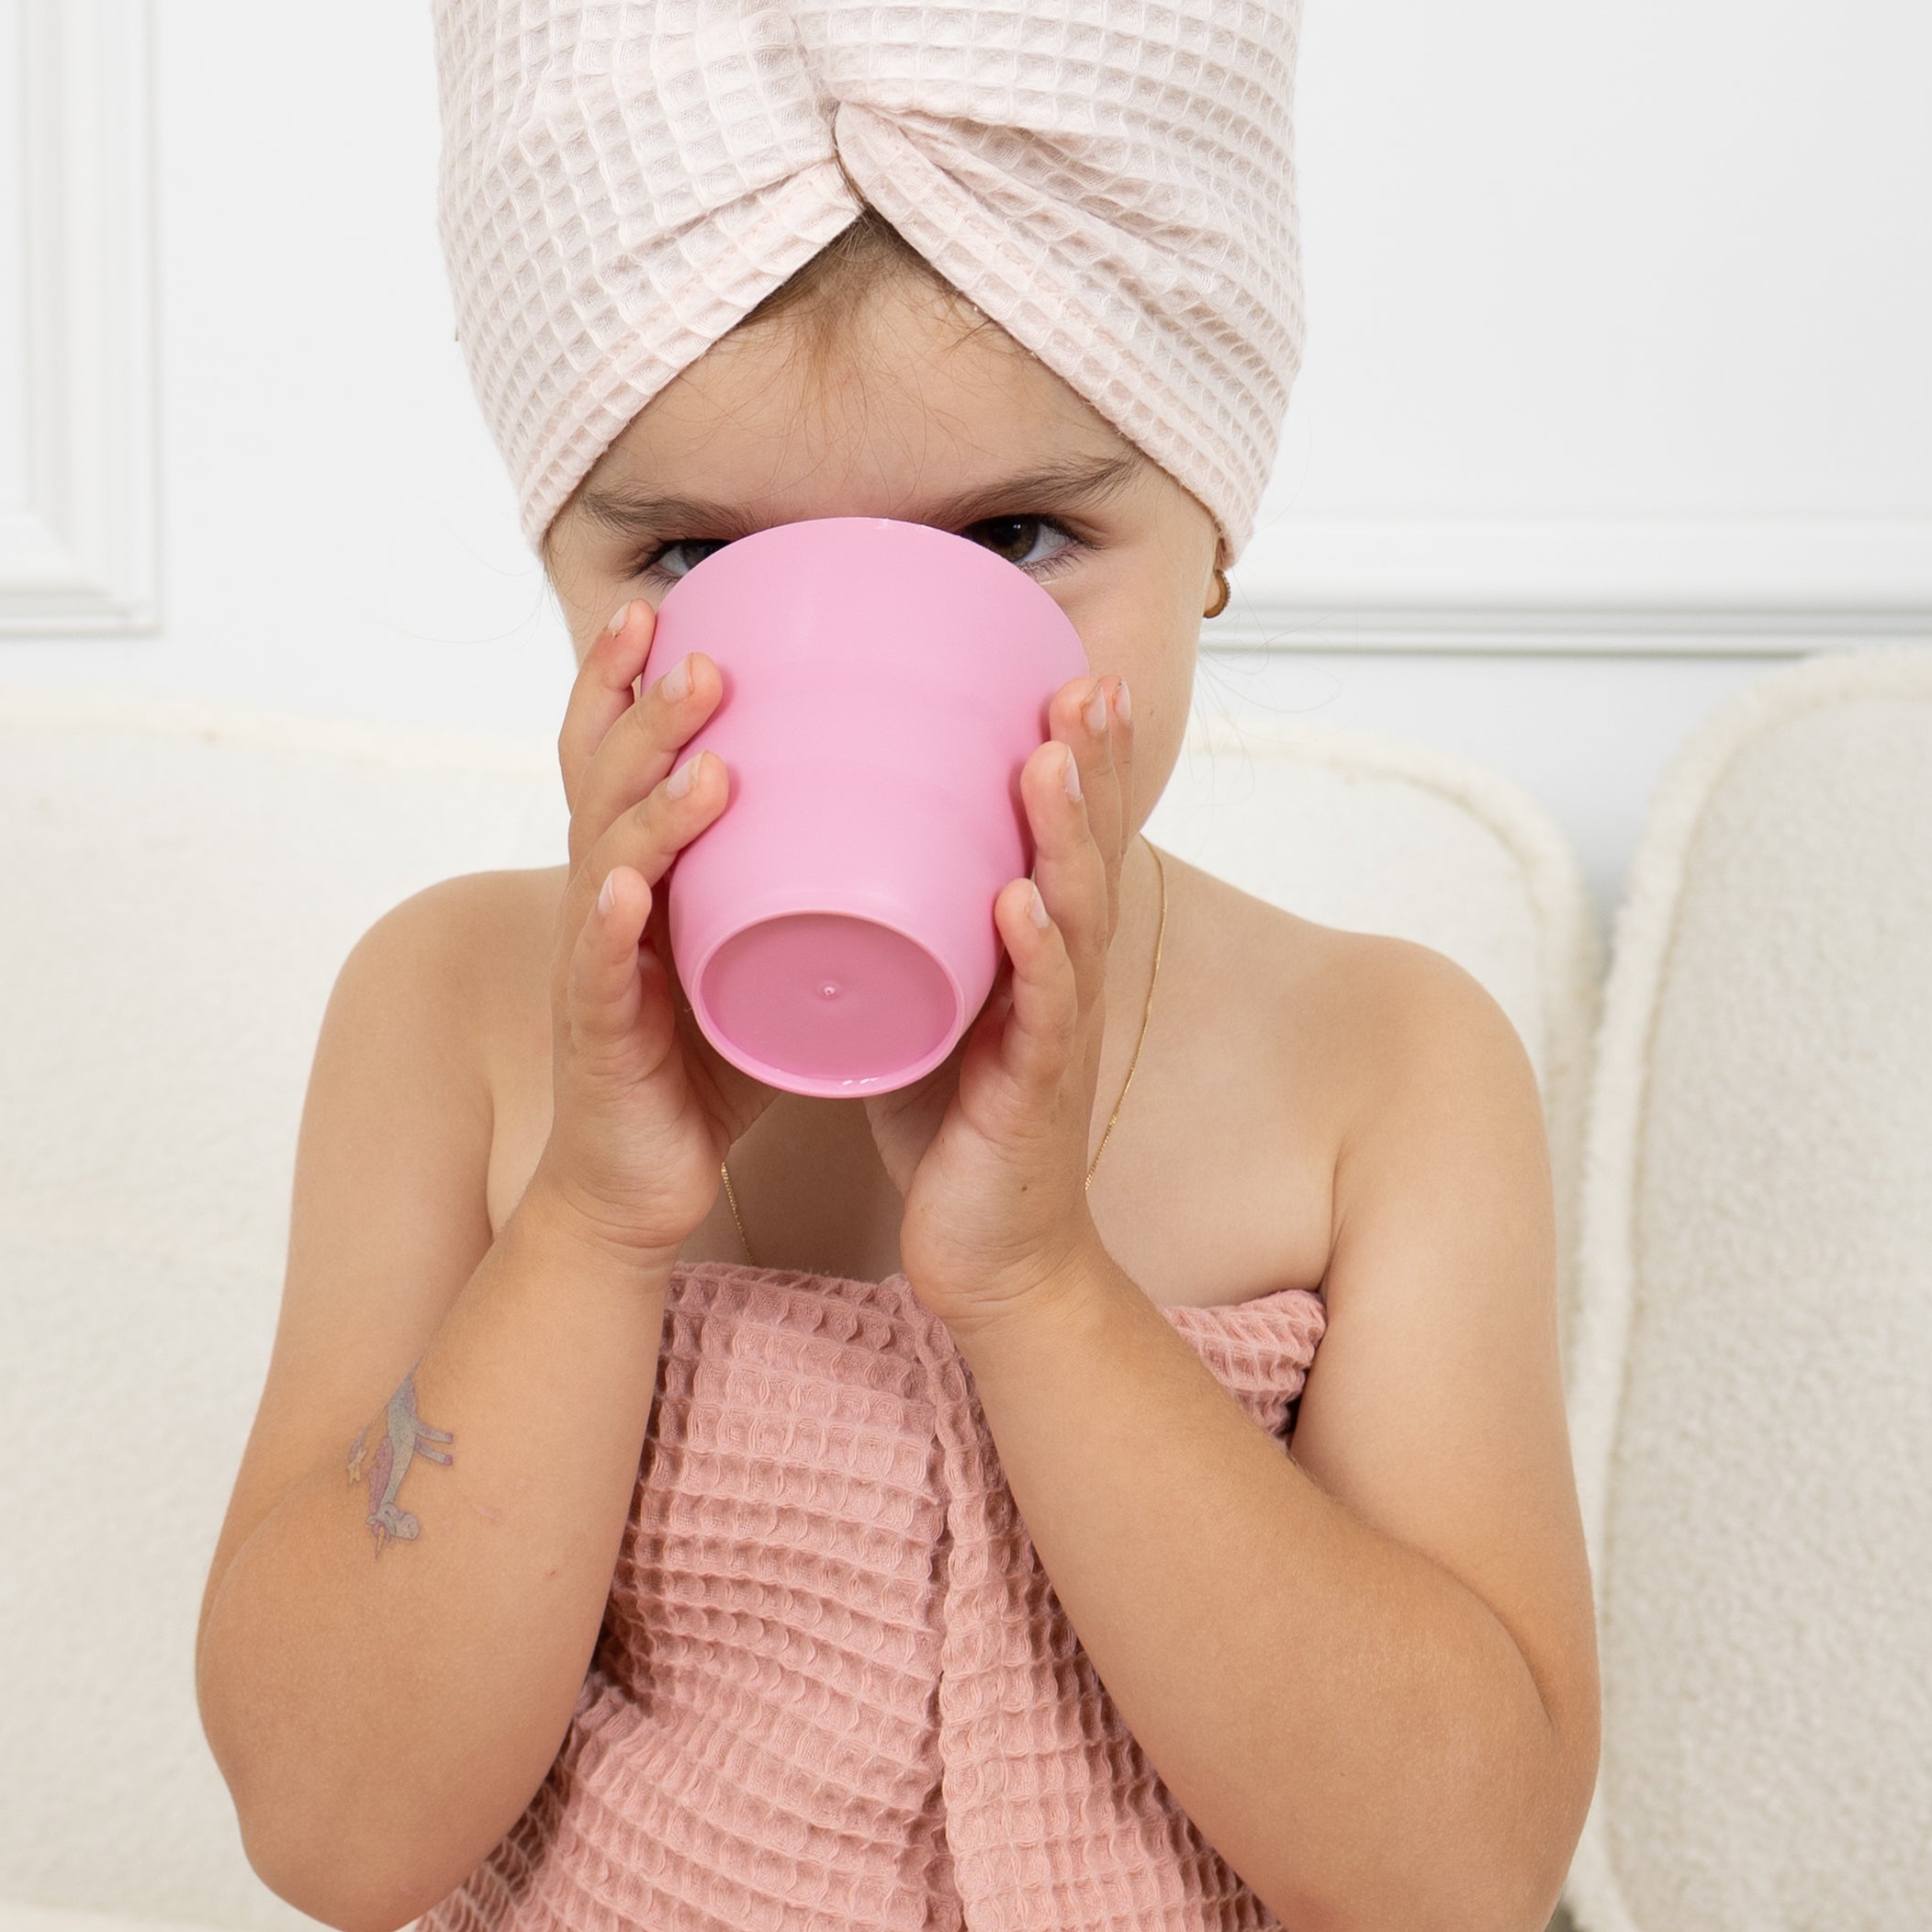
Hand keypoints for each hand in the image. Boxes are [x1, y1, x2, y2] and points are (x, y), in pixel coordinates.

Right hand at [522, 601, 749, 1270]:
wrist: (638, 1185)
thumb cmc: (701, 1062)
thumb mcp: (748, 945)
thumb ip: (792, 876)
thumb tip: (897, 800)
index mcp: (632, 874)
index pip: (610, 754)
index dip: (619, 681)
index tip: (660, 606)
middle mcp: (599, 903)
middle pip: (604, 783)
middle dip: (648, 715)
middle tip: (702, 660)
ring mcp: (592, 968)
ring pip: (605, 861)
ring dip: (650, 804)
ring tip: (704, 761)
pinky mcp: (600, 1040)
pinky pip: (599, 975)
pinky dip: (611, 930)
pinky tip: (625, 895)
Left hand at [876, 668, 1136, 1333]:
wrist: (993, 1261)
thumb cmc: (957, 1130)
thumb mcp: (936, 1002)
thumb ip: (912, 929)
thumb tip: (842, 841)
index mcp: (1038, 953)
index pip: (1067, 838)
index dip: (1079, 757)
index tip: (1072, 670)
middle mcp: (1062, 981)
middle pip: (1088, 854)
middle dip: (1089, 765)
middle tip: (1085, 682)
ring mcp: (1054, 1036)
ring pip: (1075, 917)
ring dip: (1063, 835)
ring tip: (1047, 760)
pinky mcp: (1030, 1097)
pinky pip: (1039, 1018)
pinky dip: (1034, 957)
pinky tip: (1023, 906)